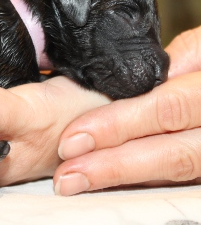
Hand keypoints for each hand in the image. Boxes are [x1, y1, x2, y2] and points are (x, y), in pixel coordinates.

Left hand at [54, 27, 200, 195]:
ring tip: (78, 183)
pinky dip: (145, 181)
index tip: (72, 138)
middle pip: (171, 151)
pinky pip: (183, 178)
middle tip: (67, 175)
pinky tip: (111, 183)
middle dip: (113, 165)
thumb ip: (168, 66)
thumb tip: (120, 85)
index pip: (164, 108)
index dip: (116, 125)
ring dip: (123, 179)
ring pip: (177, 170)